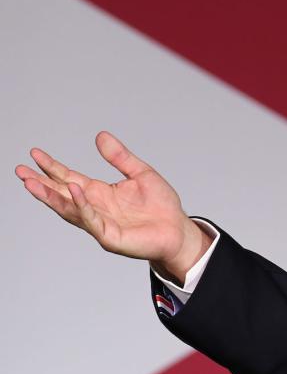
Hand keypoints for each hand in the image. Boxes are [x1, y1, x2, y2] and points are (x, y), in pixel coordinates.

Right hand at [15, 131, 209, 283]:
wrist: (178, 231)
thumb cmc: (161, 206)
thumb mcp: (141, 173)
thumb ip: (120, 157)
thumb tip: (100, 136)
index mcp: (100, 193)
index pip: (69, 178)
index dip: (52, 167)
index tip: (35, 154)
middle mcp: (95, 208)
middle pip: (62, 195)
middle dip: (41, 184)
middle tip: (20, 171)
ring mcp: (100, 224)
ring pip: (70, 209)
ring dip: (52, 197)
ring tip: (33, 183)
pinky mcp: (110, 237)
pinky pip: (92, 220)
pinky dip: (82, 205)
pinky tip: (74, 191)